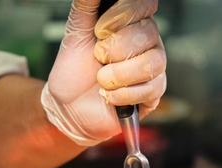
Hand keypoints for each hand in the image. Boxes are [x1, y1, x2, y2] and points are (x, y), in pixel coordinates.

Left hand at [42, 0, 166, 145]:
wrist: (68, 104)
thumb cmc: (75, 67)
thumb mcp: (76, 29)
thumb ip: (86, 4)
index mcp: (132, 21)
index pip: (145, 5)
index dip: (123, 15)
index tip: (99, 30)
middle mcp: (148, 41)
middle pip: (149, 33)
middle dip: (115, 48)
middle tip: (97, 57)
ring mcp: (153, 67)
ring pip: (153, 62)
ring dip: (120, 73)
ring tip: (101, 79)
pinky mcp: (153, 92)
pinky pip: (151, 89)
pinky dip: (123, 94)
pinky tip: (109, 95)